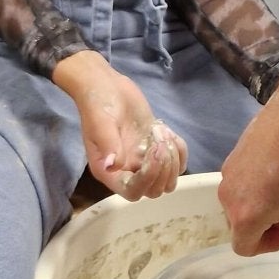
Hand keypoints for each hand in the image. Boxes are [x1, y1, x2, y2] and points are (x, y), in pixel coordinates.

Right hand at [53, 52, 185, 202]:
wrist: (106, 86)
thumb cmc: (98, 104)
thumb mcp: (100, 123)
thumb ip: (108, 145)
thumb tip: (113, 166)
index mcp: (110, 171)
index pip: (132, 192)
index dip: (148, 178)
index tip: (153, 151)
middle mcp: (127, 171)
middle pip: (154, 190)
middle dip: (163, 168)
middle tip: (159, 140)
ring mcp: (143, 161)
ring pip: (168, 179)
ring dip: (172, 159)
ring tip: (162, 134)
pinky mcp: (155, 149)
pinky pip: (177, 162)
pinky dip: (180, 150)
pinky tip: (169, 133)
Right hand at [219, 85, 278, 271]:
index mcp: (242, 218)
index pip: (245, 248)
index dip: (270, 246)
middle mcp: (227, 198)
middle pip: (242, 226)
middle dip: (266, 225)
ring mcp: (227, 175)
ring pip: (241, 202)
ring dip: (261, 205)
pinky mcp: (232, 156)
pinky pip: (241, 181)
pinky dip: (257, 184)